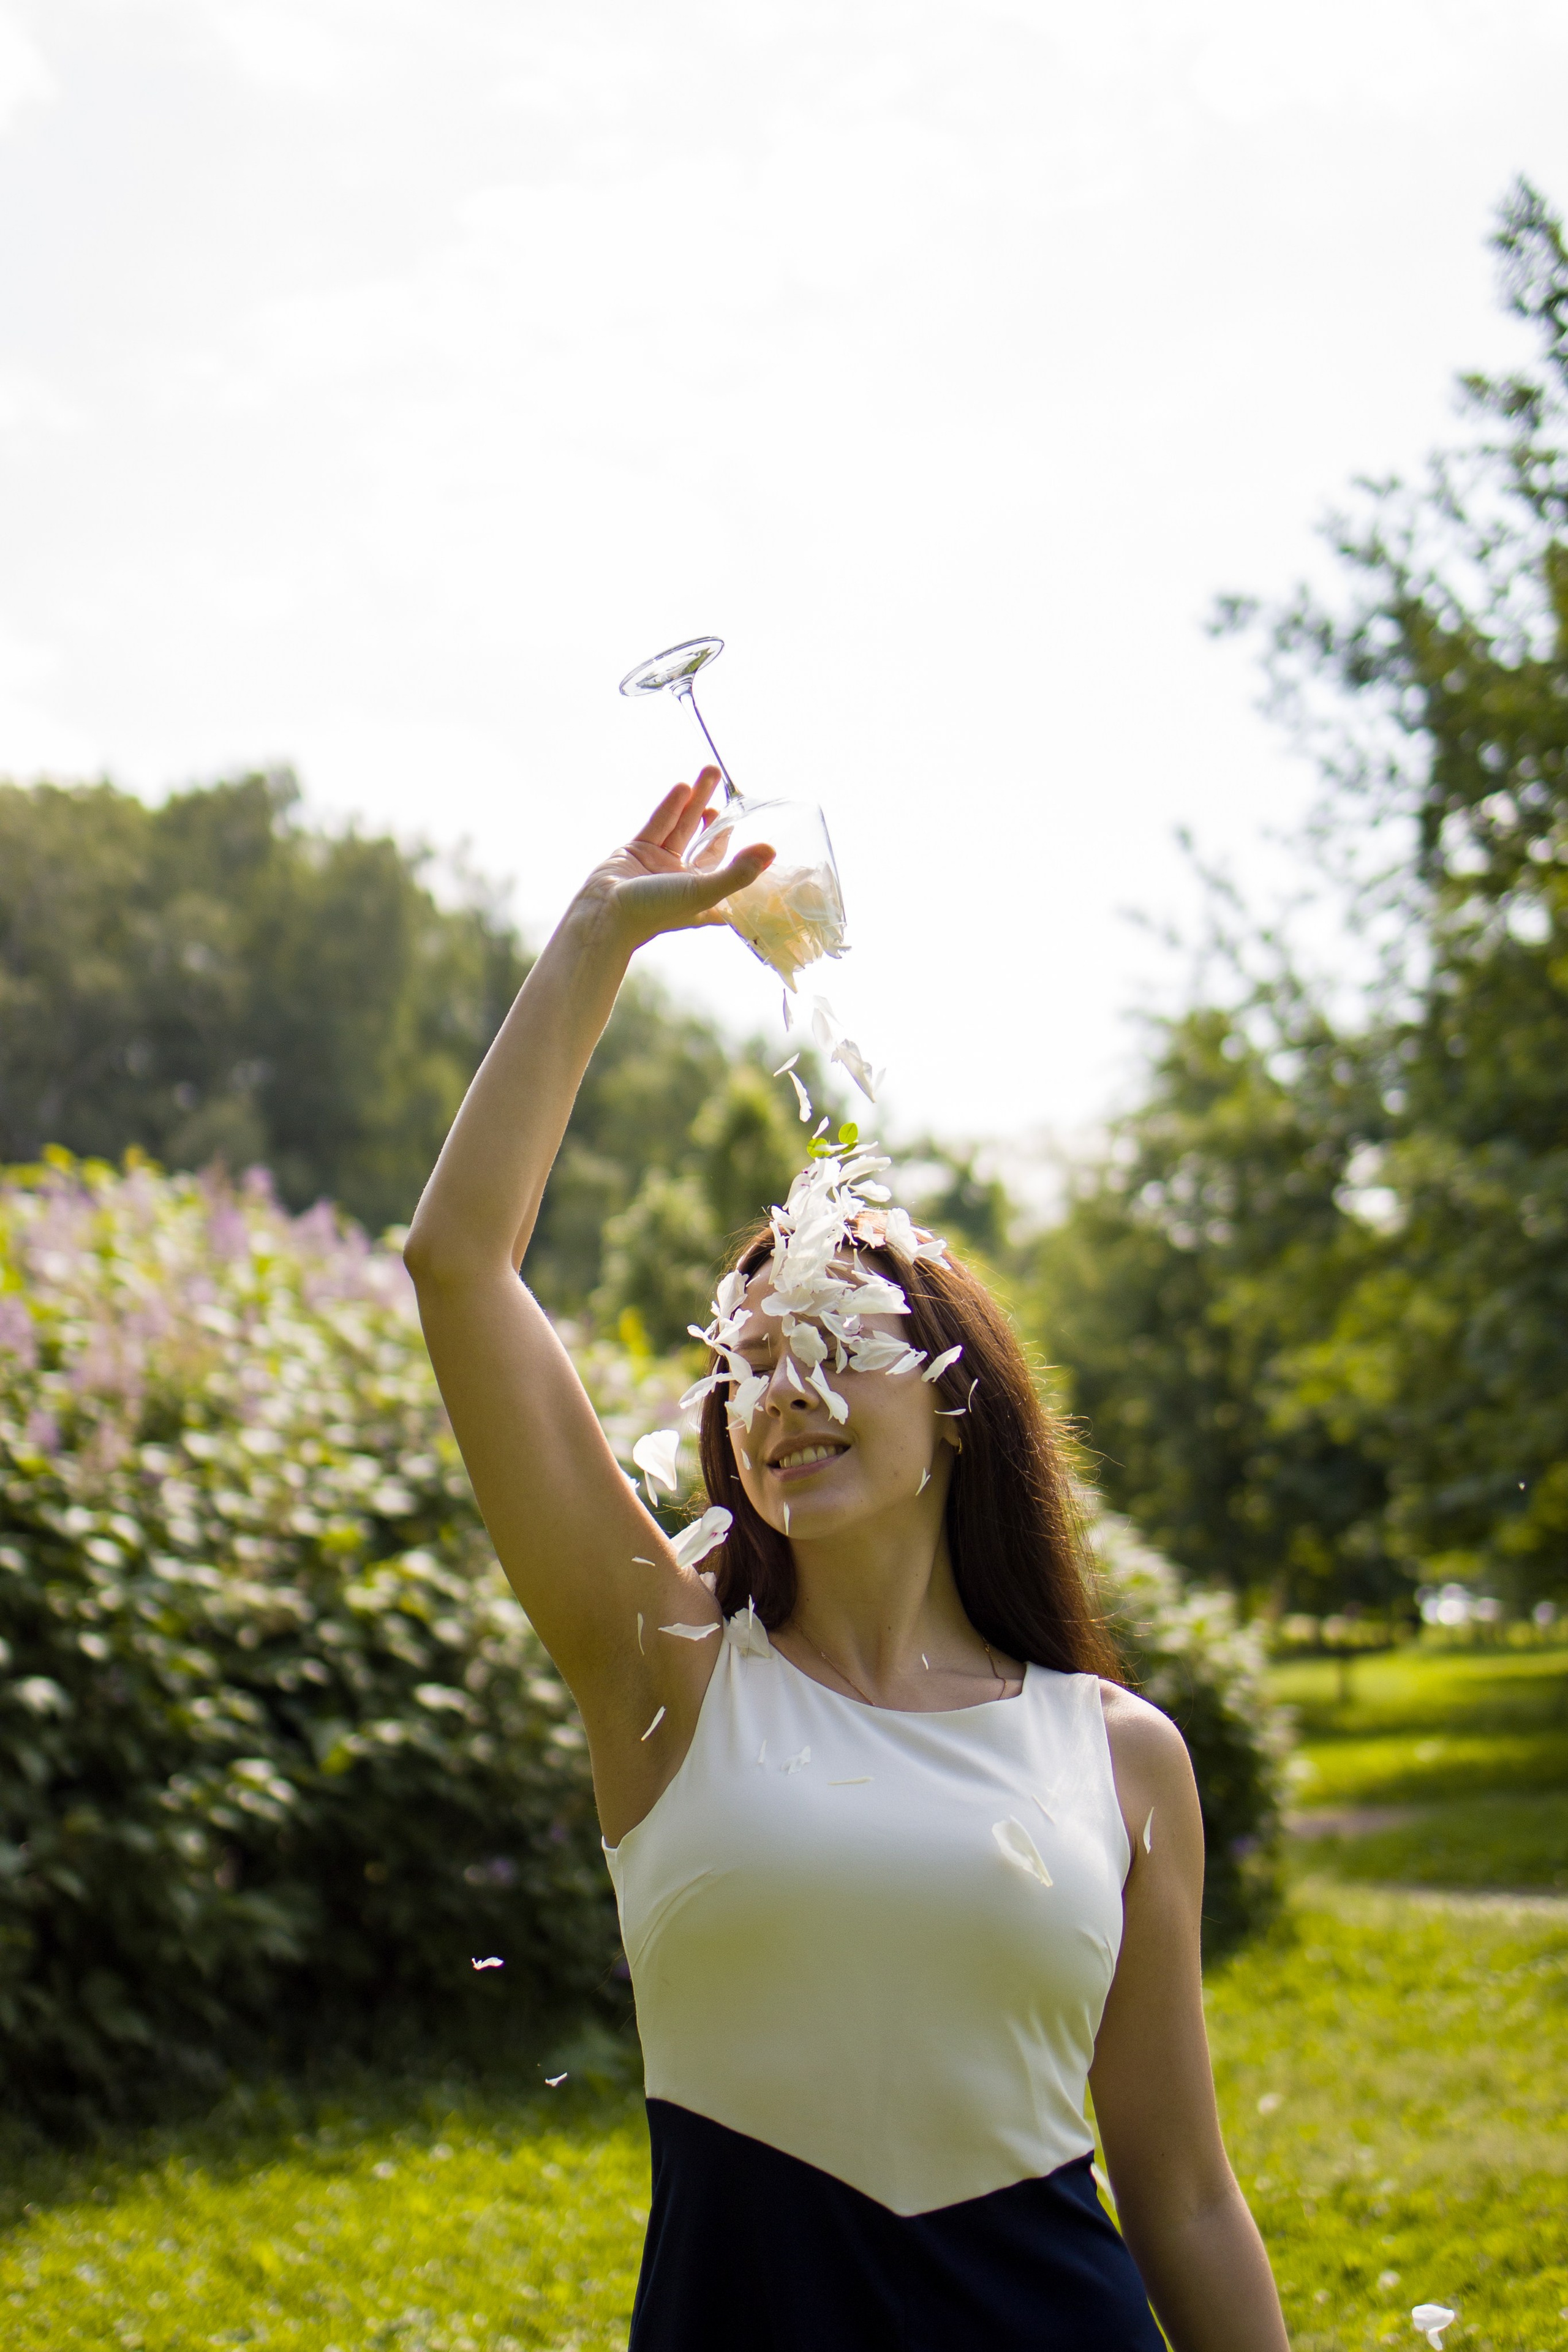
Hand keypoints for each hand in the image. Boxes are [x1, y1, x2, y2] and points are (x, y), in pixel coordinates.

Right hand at [580, 771, 774, 948]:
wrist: (605, 913)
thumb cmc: (657, 911)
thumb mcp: (703, 892)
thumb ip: (738, 873)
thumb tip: (771, 851)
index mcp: (702, 894)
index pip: (727, 869)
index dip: (740, 852)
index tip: (753, 830)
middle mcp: (682, 879)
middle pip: (705, 840)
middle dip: (716, 814)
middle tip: (726, 783)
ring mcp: (659, 864)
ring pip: (682, 826)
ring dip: (695, 801)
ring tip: (710, 772)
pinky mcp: (638, 850)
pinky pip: (659, 824)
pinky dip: (671, 806)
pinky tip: (684, 788)